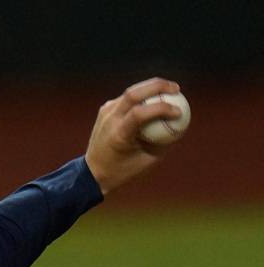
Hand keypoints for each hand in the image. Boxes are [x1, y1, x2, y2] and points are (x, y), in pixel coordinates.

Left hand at [84, 77, 183, 195]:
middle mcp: (109, 120)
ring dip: (151, 87)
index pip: (139, 114)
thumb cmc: (124, 169)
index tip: (178, 112)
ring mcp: (105, 113)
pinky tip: (156, 97)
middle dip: (158, 86)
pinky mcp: (105, 109)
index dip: (161, 109)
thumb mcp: (148, 160)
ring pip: (130, 92)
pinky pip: (127, 98)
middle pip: (133, 94)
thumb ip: (164, 141)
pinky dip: (143, 95)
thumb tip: (182, 124)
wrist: (93, 172)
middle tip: (177, 89)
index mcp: (118, 135)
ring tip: (170, 89)